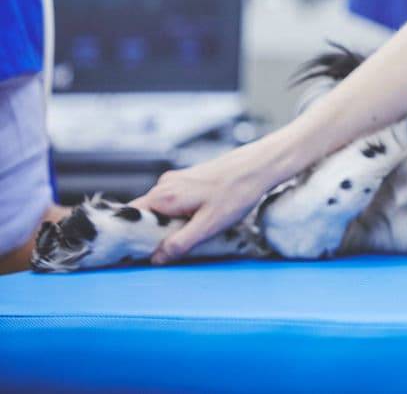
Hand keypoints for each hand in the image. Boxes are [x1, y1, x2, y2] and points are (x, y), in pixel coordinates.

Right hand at [131, 135, 290, 263]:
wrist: (258, 166)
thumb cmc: (236, 193)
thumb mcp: (208, 226)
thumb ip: (179, 243)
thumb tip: (155, 259)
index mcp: (163, 196)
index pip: (129, 218)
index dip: (129, 237)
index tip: (134, 254)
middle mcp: (164, 185)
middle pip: (143, 214)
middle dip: (151, 234)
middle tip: (167, 251)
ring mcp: (176, 181)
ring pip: (159, 209)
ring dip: (167, 225)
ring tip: (187, 236)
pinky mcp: (188, 181)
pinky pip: (172, 202)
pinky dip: (178, 215)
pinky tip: (196, 221)